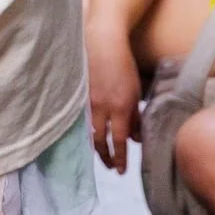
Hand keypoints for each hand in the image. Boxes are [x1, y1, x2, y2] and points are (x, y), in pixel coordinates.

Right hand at [87, 33, 142, 174]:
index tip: (121, 171)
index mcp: (121, 107)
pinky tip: (89, 137)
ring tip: (101, 156)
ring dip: (95, 147)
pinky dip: (86, 131)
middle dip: (106, 157)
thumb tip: (134, 138)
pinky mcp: (78, 95)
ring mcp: (88, 101)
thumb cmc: (124, 66)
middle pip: (101, 141)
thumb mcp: (136, 91)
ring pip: (89, 132)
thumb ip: (136, 116)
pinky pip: (81, 119)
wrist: (103, 43)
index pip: (120, 141)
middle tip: (111, 167)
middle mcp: (103, 108)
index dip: (120, 158)